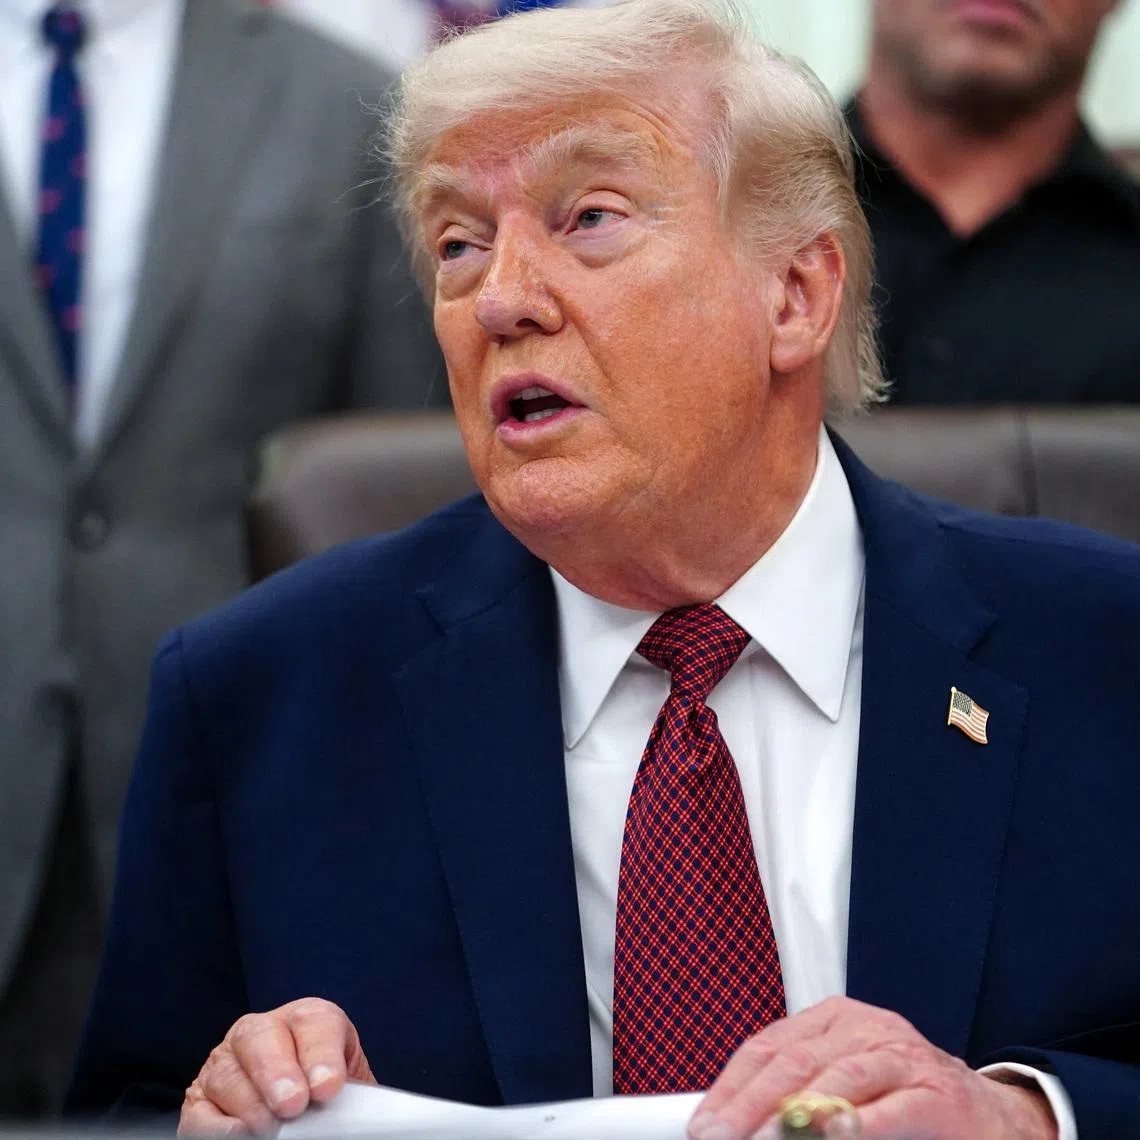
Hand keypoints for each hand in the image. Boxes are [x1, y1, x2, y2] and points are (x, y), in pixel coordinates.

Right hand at [179, 997, 375, 1134]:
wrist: (310, 1107)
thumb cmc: (329, 1098)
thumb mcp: (346, 1088)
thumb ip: (351, 1095)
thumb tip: (359, 1109)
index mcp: (307, 1021)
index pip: (314, 1021)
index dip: (320, 1053)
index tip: (328, 1087)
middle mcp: (262, 1033)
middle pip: (260, 1036)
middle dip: (277, 1071)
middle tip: (293, 1104)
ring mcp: (225, 1064)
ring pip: (226, 1073)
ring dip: (249, 1103)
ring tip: (270, 1128)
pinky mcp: (200, 1102)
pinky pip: (200, 1112)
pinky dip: (217, 1126)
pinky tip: (239, 1134)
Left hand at [687, 996, 1056, 1139]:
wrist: (991, 1117)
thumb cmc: (905, 1100)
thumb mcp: (842, 1086)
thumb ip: (794, 1099)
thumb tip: (735, 1122)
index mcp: (833, 1020)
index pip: (767, 1047)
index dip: (730, 1087)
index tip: (704, 1125)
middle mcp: (864, 1028)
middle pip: (793, 1061)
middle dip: (750, 1104)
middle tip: (722, 1137)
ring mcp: (902, 1056)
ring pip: (838, 1076)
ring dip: (795, 1114)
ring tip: (763, 1137)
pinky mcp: (937, 1094)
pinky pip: (891, 1109)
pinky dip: (856, 1124)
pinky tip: (833, 1135)